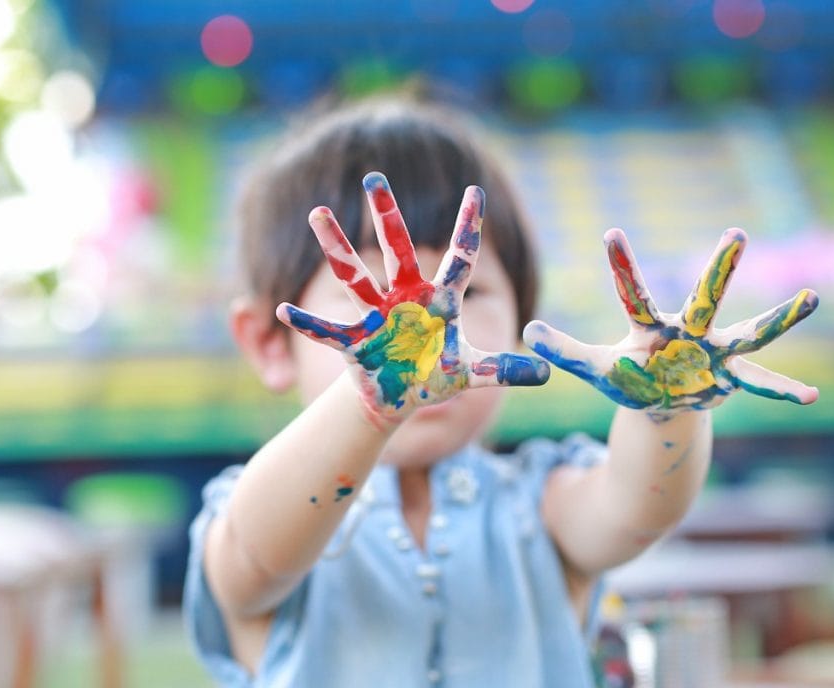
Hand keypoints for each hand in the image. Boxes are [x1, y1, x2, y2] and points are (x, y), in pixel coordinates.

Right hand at [277, 172, 548, 425]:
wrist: (398, 395)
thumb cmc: (435, 376)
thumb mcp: (473, 373)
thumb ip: (506, 370)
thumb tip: (549, 373)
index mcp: (439, 300)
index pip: (460, 257)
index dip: (468, 227)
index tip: (476, 190)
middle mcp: (406, 299)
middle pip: (397, 250)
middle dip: (386, 215)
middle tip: (374, 176)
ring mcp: (377, 317)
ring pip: (354, 275)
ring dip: (336, 246)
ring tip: (318, 213)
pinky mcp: (355, 342)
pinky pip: (328, 330)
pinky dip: (307, 323)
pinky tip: (284, 310)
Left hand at [524, 228, 817, 412]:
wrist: (661, 402)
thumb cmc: (630, 378)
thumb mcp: (596, 369)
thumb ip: (564, 350)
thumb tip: (526, 328)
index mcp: (650, 329)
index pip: (632, 293)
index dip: (622, 265)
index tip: (610, 232)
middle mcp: (688, 333)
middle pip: (706, 296)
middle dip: (720, 269)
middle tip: (737, 231)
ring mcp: (715, 354)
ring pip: (751, 332)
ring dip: (780, 317)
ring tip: (812, 297)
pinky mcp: (731, 378)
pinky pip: (761, 383)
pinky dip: (784, 390)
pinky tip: (812, 396)